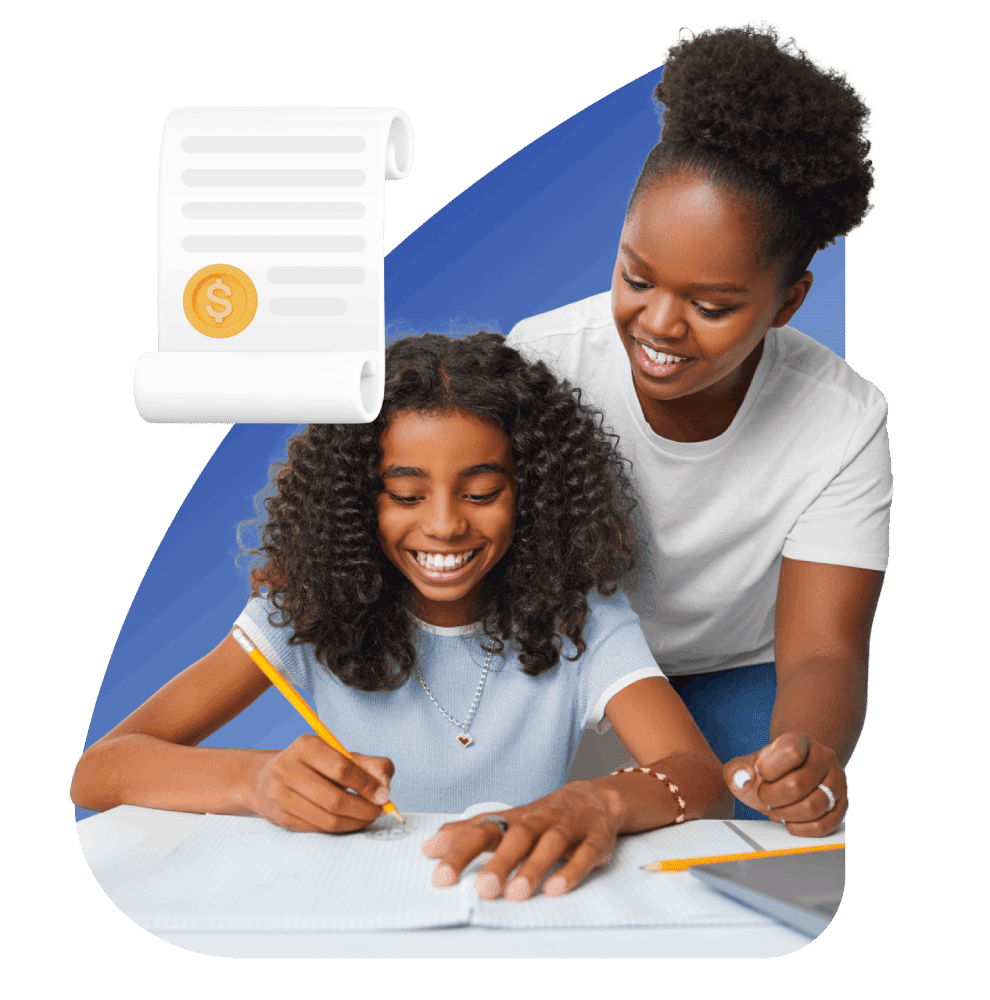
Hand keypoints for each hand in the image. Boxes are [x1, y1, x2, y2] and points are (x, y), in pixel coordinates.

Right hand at [249, 733, 394, 833]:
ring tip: (367, 818)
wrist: (268, 778)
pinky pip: (317, 829)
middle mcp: (287, 768)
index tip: (384, 796)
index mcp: (306, 745)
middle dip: (363, 809)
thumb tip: (385, 787)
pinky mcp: (280, 817)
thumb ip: (370, 765)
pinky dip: (339, 828)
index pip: (342, 768)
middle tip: (379, 811)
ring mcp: (280, 795)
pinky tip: (349, 822)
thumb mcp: (341, 755)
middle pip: (334, 799)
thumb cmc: (314, 765)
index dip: (366, 785)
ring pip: (326, 819)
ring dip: (354, 822)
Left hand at [421, 781, 625, 900]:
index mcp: (513, 820)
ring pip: (550, 845)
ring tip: (515, 894)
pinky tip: (555, 889)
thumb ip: (468, 834)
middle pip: (516, 837)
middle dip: (498, 862)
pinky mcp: (594, 841)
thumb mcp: (504, 822)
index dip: (460, 852)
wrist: (593, 798)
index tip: (440, 877)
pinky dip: (571, 871)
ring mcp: (567, 830)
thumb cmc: (541, 818)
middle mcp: (537, 822)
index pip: (481, 831)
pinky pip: (584, 854)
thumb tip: (429, 848)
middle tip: (481, 889)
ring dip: (532, 868)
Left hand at [724, 732, 845, 835]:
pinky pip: (825, 824)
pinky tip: (789, 822)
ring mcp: (837, 781)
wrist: (791, 775)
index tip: (760, 773)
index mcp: (800, 740)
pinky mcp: (842, 805)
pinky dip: (801, 829)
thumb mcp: (747, 766)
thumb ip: (737, 770)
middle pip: (797, 785)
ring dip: (786, 814)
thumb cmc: (768, 772)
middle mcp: (824, 757)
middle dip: (772, 797)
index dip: (769, 769)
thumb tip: (741, 779)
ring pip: (813, 806)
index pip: (791, 752)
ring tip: (776, 808)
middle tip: (764, 796)